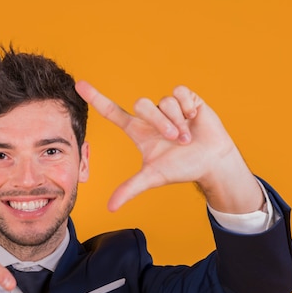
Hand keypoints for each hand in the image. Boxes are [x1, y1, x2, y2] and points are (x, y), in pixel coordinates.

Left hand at [75, 81, 262, 212]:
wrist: (212, 162)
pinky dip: (187, 107)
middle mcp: (151, 116)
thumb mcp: (152, 178)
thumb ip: (130, 188)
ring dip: (176, 120)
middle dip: (160, 122)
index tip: (79, 85)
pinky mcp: (187, 99)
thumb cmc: (181, 168)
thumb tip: (110, 207)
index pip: (111, 111)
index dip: (95, 98)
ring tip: (187, 137)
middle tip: (175, 139)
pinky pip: (180, 92)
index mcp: (138, 131)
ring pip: (164, 101)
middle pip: (142, 105)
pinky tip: (194, 118)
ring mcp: (168, 106)